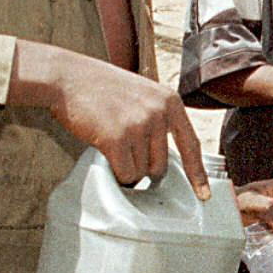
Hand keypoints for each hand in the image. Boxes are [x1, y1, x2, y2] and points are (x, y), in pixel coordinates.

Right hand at [46, 50, 209, 197]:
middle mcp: (158, 113)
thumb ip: (157, 118)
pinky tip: (104, 151)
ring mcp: (139, 125)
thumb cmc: (100, 88)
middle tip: (123, 149)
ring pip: (141, 172)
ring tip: (110, 141)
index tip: (204, 195)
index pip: (190, 144)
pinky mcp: (118, 139)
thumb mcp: (141, 94)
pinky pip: (125, 174)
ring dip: (125, 167)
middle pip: (161, 166)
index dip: (198, 174)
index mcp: (169, 101)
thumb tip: (162, 158)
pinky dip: (115, 172)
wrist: (68, 77)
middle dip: (143, 167)